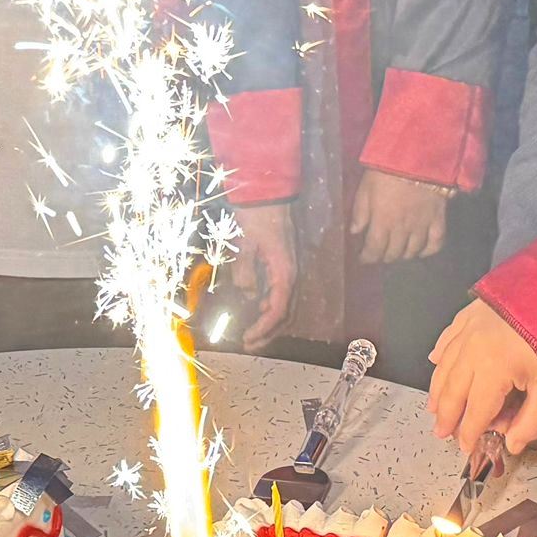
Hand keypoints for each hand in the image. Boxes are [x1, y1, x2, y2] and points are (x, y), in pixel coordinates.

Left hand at [233, 201, 299, 349]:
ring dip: (271, 321)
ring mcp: (289, 268)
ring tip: (253, 331)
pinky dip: (271, 305)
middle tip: (250, 344)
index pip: (277, 310)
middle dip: (269, 332)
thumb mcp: (245, 245)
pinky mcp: (284, 263)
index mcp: (284, 272)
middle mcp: (291, 273)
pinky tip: (258, 306)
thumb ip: (245, 273)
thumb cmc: (257, 216)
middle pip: (286, 313)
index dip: (264, 328)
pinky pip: (282, 291)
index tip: (248, 338)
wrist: (268, 192)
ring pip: (285, 304)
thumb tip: (248, 296)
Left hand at [351, 171, 448, 264]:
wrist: (419, 157)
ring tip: (397, 251)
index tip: (363, 258)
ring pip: (412, 251)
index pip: (374, 250)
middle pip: (393, 254)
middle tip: (379, 252)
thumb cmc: (387, 170)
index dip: (367, 257)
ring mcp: (422, 226)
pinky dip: (428, 251)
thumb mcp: (365, 188)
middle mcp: (403, 230)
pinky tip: (421, 251)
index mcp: (383, 222)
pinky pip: (436, 243)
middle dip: (383, 256)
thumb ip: (360, 212)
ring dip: (403, 255)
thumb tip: (355, 232)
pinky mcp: (438, 220)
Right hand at [428, 298, 536, 456]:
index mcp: (492, 370)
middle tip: (441, 432)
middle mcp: (472, 349)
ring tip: (434, 407)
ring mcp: (469, 328)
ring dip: (437, 388)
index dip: (469, 433)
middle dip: (446, 415)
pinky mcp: (472, 312)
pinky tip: (435, 361)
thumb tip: (511, 444)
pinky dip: (440, 353)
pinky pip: (448, 337)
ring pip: (444, 364)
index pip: (475, 411)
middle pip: (452, 389)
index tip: (466, 448)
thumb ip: (532, 422)